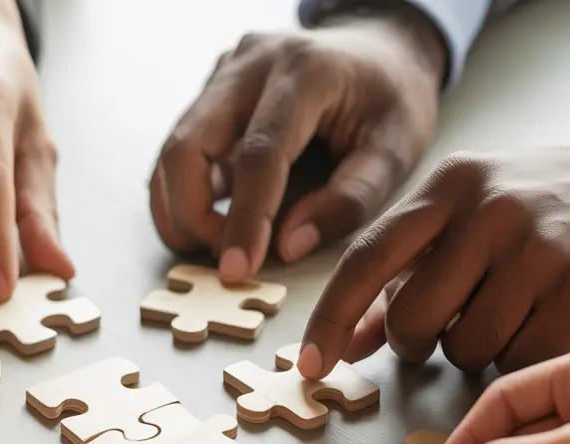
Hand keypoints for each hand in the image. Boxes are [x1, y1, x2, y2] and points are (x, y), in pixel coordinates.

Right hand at [151, 3, 445, 281]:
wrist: (381, 48)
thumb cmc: (392, 100)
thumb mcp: (396, 151)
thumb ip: (349, 201)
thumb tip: (287, 248)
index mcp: (306, 72)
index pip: (259, 153)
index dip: (245, 218)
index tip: (238, 269)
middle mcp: (252, 64)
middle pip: (188, 145)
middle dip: (191, 215)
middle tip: (224, 259)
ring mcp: (224, 74)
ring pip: (173, 149)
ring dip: (182, 208)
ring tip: (219, 243)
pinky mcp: (211, 91)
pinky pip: (181, 149)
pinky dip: (185, 193)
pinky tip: (213, 219)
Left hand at [298, 130, 569, 377]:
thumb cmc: (536, 212)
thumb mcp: (463, 219)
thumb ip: (401, 276)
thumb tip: (344, 342)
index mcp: (448, 186)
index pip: (366, 259)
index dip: (330, 318)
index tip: (311, 364)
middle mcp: (489, 211)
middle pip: (411, 317)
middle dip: (415, 341)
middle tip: (442, 330)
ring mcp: (538, 250)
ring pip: (464, 348)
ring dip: (471, 352)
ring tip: (503, 315)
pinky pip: (518, 360)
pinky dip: (517, 358)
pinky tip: (539, 325)